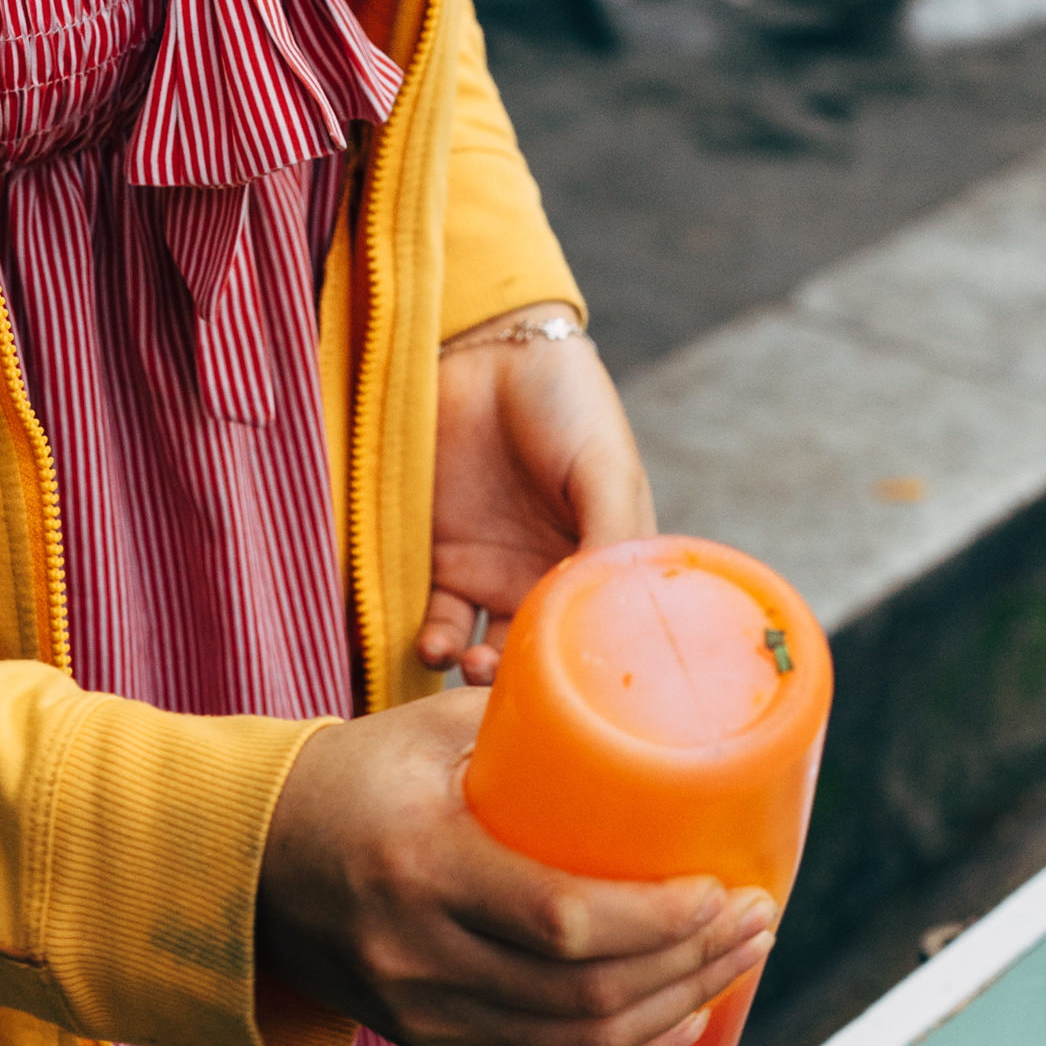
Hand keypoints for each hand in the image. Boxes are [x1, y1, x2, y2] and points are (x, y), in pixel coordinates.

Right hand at [259, 691, 775, 1045]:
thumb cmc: (346, 779)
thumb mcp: (426, 731)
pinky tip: (680, 1021)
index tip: (727, 889)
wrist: (239, 864)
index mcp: (421, 865)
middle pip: (587, 996)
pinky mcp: (429, 1042)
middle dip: (693, 964)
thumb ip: (530, 725)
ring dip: (676, 1011)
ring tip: (735, 963)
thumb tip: (649, 710)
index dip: (662, 920)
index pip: (565, 921)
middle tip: (756, 920)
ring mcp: (422, 1011)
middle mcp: (418, 955)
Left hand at [416, 309, 654, 682]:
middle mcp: (546, 581)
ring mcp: (489, 575)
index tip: (568, 693)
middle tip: (503, 683)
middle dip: (520, 684)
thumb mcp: (606, 468)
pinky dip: (432, 643)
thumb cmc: (567, 405)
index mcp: (598, 566)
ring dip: (472, 672)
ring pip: (482, 651)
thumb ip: (613, 536)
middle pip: (536, 658)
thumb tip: (613, 615)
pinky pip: (434, 620)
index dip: (582, 671)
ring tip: (466, 664)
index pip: (596, 637)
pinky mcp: (438, 561)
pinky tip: (433, 644)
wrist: (489, 352)